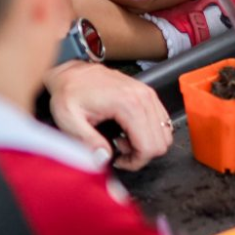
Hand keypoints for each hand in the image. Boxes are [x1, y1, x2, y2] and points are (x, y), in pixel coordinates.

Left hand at [44, 61, 173, 169]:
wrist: (72, 72)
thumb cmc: (69, 92)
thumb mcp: (69, 120)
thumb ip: (88, 142)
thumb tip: (104, 158)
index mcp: (127, 103)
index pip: (149, 146)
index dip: (135, 162)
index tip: (119, 161)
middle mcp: (143, 97)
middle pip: (161, 142)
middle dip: (141, 154)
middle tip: (120, 151)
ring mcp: (148, 94)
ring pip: (164, 133)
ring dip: (146, 143)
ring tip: (123, 140)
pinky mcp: (148, 94)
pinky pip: (161, 122)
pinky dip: (149, 133)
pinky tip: (128, 131)